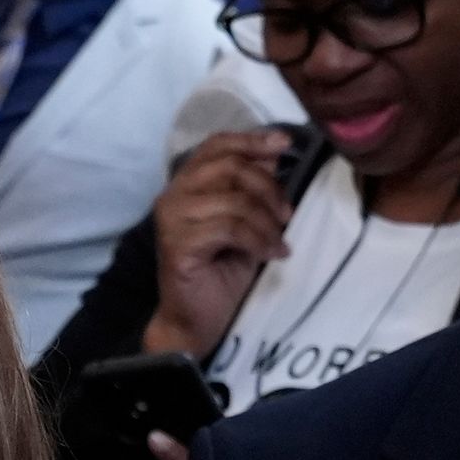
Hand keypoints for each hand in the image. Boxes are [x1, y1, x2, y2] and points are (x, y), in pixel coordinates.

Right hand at [141, 130, 295, 362]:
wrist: (196, 319)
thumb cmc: (220, 271)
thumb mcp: (244, 221)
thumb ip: (251, 189)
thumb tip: (273, 155)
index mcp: (186, 185)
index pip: (216, 145)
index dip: (251, 140)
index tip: (284, 145)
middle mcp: (173, 196)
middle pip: (230, 167)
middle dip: (268, 187)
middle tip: (287, 215)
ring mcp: (172, 220)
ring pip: (234, 201)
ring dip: (267, 222)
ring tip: (279, 242)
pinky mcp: (178, 244)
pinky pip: (231, 229)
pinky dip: (259, 241)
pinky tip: (272, 255)